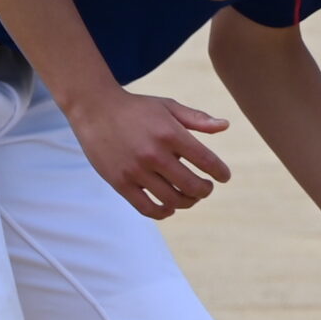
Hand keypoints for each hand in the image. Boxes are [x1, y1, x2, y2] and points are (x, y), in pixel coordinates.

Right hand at [64, 88, 230, 219]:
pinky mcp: (121, 183)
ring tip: (190, 196)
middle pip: (192, 186)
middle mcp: (154, 154)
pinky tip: (169, 207)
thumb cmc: (136, 108)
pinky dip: (163, 212)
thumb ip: (197, 119)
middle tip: (206, 188)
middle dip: (205, 190)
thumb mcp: (168, 106)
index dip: (220, 172)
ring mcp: (136, 171)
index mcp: (170, 133)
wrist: (95, 109)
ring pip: (172, 200)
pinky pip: (147, 208)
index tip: (224, 176)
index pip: (206, 160)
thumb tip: (225, 126)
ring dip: (188, 202)